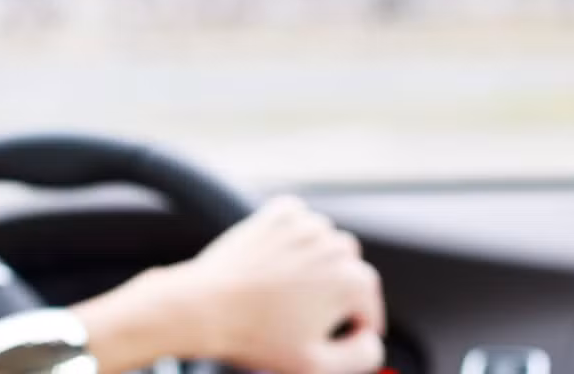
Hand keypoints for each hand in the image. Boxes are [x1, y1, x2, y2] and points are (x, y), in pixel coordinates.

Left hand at [77, 196, 386, 373]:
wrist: (202, 308)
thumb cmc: (255, 337)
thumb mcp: (317, 366)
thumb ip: (362, 357)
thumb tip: (371, 339)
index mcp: (353, 281)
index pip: (370, 308)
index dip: (351, 329)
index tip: (326, 338)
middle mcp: (335, 246)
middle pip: (350, 275)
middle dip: (333, 296)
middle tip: (300, 319)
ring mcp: (307, 226)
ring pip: (326, 248)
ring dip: (315, 267)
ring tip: (284, 293)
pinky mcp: (280, 214)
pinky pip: (301, 225)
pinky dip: (295, 241)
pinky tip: (276, 265)